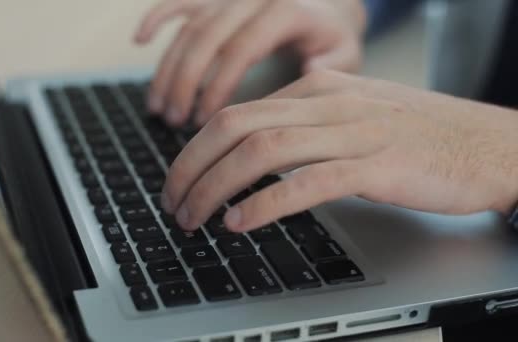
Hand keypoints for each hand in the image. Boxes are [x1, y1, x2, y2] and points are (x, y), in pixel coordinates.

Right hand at [135, 0, 365, 126]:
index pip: (242, 48)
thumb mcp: (346, 52)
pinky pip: (182, 1)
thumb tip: (307, 69)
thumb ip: (332, 64)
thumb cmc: (331, 37)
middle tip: (172, 120)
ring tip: (157, 107)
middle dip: (184, 82)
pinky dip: (158, 17)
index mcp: (285, 10)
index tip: (202, 120)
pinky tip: (139, 40)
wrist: (324, 4)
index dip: (217, 85)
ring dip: (168, 67)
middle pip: (206, 37)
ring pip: (189, 26)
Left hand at [160, 70, 517, 232]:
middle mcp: (329, 102)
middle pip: (236, 126)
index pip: (237, 112)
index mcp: (318, 86)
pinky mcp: (376, 166)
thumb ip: (305, 126)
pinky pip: (306, 182)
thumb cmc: (420, 136)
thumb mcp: (352, 116)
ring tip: (194, 217)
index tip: (179, 179)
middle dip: (191, 167)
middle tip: (172, 202)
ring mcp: (352, 131)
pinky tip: (240, 222)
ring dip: (216, 186)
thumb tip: (255, 150)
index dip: (195, 148)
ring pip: (262, 151)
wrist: (490, 145)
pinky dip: (266, 203)